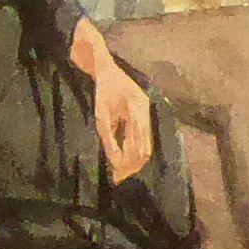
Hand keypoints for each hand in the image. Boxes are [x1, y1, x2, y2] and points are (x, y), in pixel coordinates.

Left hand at [88, 52, 153, 184]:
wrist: (107, 70)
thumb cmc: (103, 91)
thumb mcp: (102, 115)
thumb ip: (109, 138)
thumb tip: (115, 161)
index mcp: (138, 109)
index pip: (139, 143)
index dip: (129, 161)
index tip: (118, 174)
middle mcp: (146, 111)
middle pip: (145, 146)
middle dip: (132, 164)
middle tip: (119, 178)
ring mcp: (147, 112)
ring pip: (145, 144)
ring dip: (133, 160)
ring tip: (120, 174)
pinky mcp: (143, 115)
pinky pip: (141, 137)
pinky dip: (133, 150)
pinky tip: (124, 161)